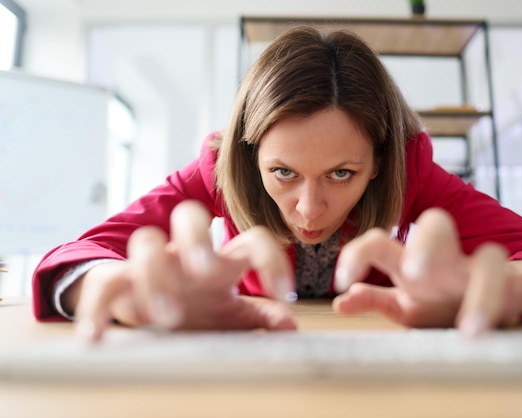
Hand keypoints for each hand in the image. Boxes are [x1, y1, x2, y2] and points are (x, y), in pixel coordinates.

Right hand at [66, 200, 296, 342]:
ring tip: (164, 317)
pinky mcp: (117, 281)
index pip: (250, 240)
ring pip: (145, 242)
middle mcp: (184, 254)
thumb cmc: (195, 306)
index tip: (285, 293)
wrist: (147, 308)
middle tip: (204, 272)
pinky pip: (102, 283)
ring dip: (153, 276)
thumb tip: (292, 326)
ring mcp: (150, 263)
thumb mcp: (228, 313)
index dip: (271, 259)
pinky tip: (95, 337)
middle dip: (198, 238)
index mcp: (219, 261)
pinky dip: (96, 310)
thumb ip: (259, 316)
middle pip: (188, 217)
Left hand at [332, 208, 521, 336]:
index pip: (383, 242)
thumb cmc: (444, 300)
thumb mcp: (407, 305)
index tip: (340, 280)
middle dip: (427, 241)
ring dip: (483, 293)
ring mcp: (489, 269)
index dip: (359, 254)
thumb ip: (376, 300)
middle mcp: (450, 260)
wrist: (498, 298)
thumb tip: (341, 302)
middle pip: (438, 225)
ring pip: (490, 260)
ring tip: (473, 331)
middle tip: (416, 272)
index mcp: (416, 263)